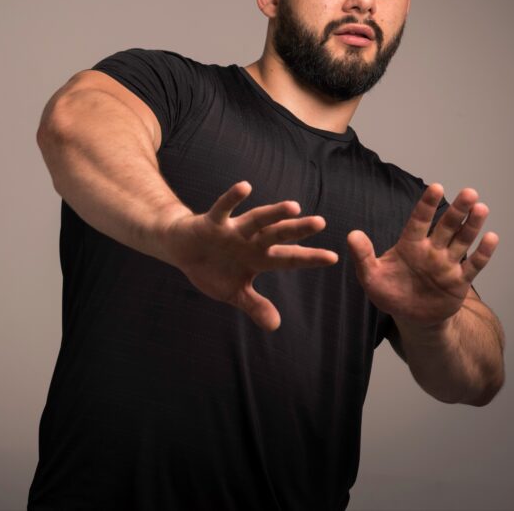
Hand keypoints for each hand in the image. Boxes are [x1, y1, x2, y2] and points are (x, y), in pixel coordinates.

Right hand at [162, 180, 338, 331]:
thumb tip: (275, 326)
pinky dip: (232, 199)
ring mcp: (232, 230)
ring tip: (294, 207)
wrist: (180, 249)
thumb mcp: (233, 292)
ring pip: (257, 220)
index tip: (333, 258)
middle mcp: (250, 241)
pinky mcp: (211, 223)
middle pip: (278, 235)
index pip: (288, 258)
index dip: (309, 258)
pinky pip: (222, 209)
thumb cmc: (211, 268)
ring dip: (273, 213)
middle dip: (298, 230)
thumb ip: (254, 305)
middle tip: (320, 222)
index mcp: (258, 258)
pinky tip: (245, 188)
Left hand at [346, 183, 498, 328]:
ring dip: (471, 226)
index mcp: (409, 245)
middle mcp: (431, 250)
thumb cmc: (389, 293)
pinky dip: (482, 253)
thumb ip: (362, 256)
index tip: (436, 187)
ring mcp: (447, 264)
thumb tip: (352, 235)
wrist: (410, 317)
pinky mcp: (459, 281)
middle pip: (446, 226)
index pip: (419, 221)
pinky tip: (491, 237)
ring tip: (481, 208)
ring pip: (461, 241)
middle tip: (469, 192)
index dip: (427, 205)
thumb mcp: (370, 276)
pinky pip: (473, 266)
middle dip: (457, 210)